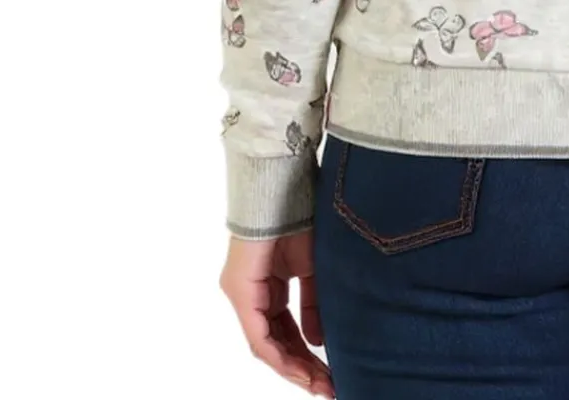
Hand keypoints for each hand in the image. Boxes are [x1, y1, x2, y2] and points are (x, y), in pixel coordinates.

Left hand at [220, 230, 334, 395]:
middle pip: (275, 342)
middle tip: (327, 387)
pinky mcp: (239, 292)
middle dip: (302, 367)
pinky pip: (258, 335)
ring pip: (266, 345)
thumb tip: (318, 341)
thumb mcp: (314, 270)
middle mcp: (250, 294)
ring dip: (293, 367)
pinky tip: (299, 368)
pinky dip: (280, 354)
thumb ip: (314, 305)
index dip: (306, 354)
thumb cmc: (302, 219)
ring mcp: (241, 294)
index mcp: (268, 285)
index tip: (329, 372)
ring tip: (318, 384)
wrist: (286, 188)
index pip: (284, 330)